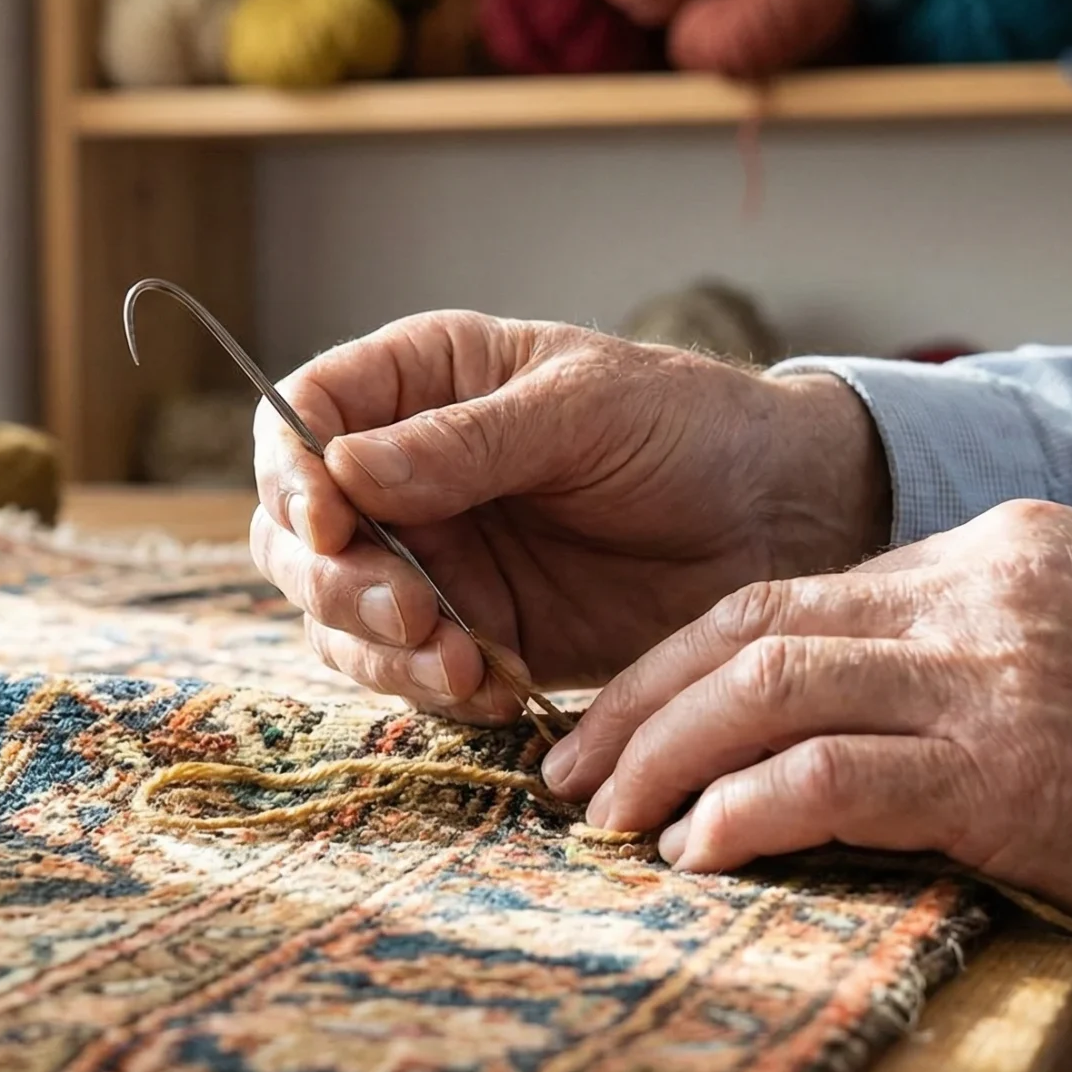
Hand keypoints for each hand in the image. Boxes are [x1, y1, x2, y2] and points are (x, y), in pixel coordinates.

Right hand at [252, 312, 888, 720]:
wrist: (779, 519)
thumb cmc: (687, 427)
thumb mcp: (582, 410)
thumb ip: (465, 443)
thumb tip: (344, 467)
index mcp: (421, 382)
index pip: (301, 418)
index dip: (292, 475)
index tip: (332, 524)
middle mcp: (406, 472)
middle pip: (297, 532)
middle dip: (336, 582)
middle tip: (413, 613)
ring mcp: (435, 557)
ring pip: (339, 615)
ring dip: (380, 650)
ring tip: (463, 666)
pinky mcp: (473, 632)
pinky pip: (410, 673)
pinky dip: (436, 690)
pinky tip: (499, 686)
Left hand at [541, 499, 1071, 976]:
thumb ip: (982, 649)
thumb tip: (864, 714)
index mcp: (1001, 545)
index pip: (795, 590)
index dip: (688, 657)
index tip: (624, 717)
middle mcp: (984, 587)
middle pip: (753, 622)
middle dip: (640, 700)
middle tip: (569, 770)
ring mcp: (998, 670)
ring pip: (771, 685)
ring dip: (663, 756)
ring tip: (605, 820)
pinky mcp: (1015, 767)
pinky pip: (833, 775)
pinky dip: (745, 809)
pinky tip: (697, 853)